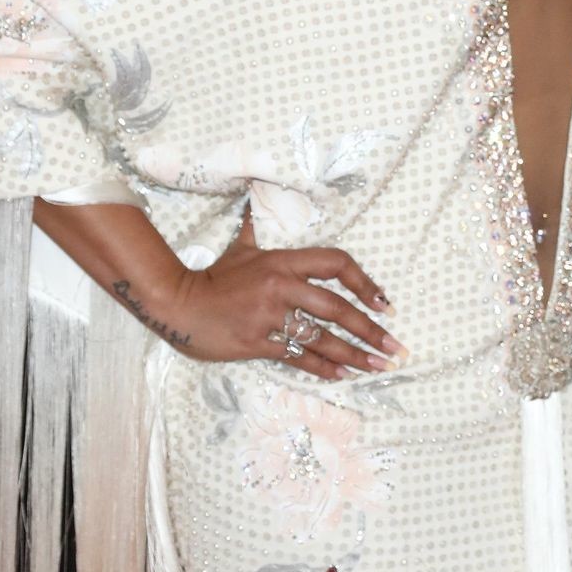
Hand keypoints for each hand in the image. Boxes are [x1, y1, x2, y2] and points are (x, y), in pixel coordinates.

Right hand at [156, 213, 405, 380]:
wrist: (177, 304)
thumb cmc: (214, 277)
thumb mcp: (241, 247)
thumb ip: (258, 226)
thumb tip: (256, 195)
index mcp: (283, 261)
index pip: (336, 264)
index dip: (365, 282)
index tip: (384, 302)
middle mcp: (281, 287)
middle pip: (338, 308)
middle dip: (370, 329)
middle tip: (393, 346)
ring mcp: (270, 316)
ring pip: (323, 338)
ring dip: (355, 354)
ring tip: (378, 365)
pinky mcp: (259, 342)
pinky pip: (299, 357)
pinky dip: (324, 367)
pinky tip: (344, 375)